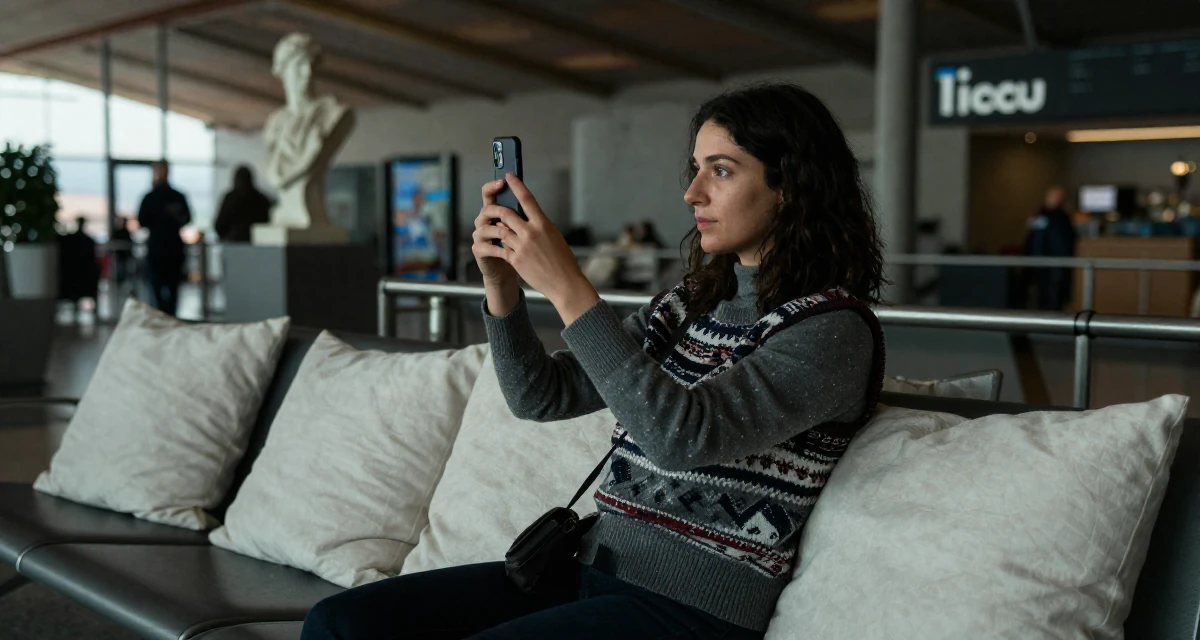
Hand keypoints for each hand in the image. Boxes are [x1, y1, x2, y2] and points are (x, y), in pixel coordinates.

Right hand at [472, 179, 518, 287]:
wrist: (511, 270)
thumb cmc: (519, 247)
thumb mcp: (523, 228)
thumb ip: (521, 215)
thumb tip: (529, 200)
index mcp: (495, 212)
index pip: (488, 194)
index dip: (493, 186)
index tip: (503, 181)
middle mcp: (484, 221)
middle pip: (486, 209)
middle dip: (498, 210)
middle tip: (508, 213)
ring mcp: (480, 236)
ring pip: (485, 228)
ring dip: (499, 231)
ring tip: (512, 236)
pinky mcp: (479, 250)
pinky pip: (485, 246)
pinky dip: (498, 248)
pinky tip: (509, 252)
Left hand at [485, 173, 599, 324]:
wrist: (565, 283)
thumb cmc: (564, 261)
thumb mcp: (555, 237)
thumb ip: (540, 226)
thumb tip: (528, 219)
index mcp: (544, 224)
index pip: (527, 199)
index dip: (516, 185)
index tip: (509, 176)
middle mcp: (531, 233)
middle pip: (507, 214)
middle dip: (498, 210)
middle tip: (494, 208)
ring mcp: (522, 247)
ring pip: (501, 230)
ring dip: (498, 228)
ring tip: (498, 228)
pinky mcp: (516, 260)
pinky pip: (502, 248)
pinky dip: (501, 245)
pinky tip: (502, 245)